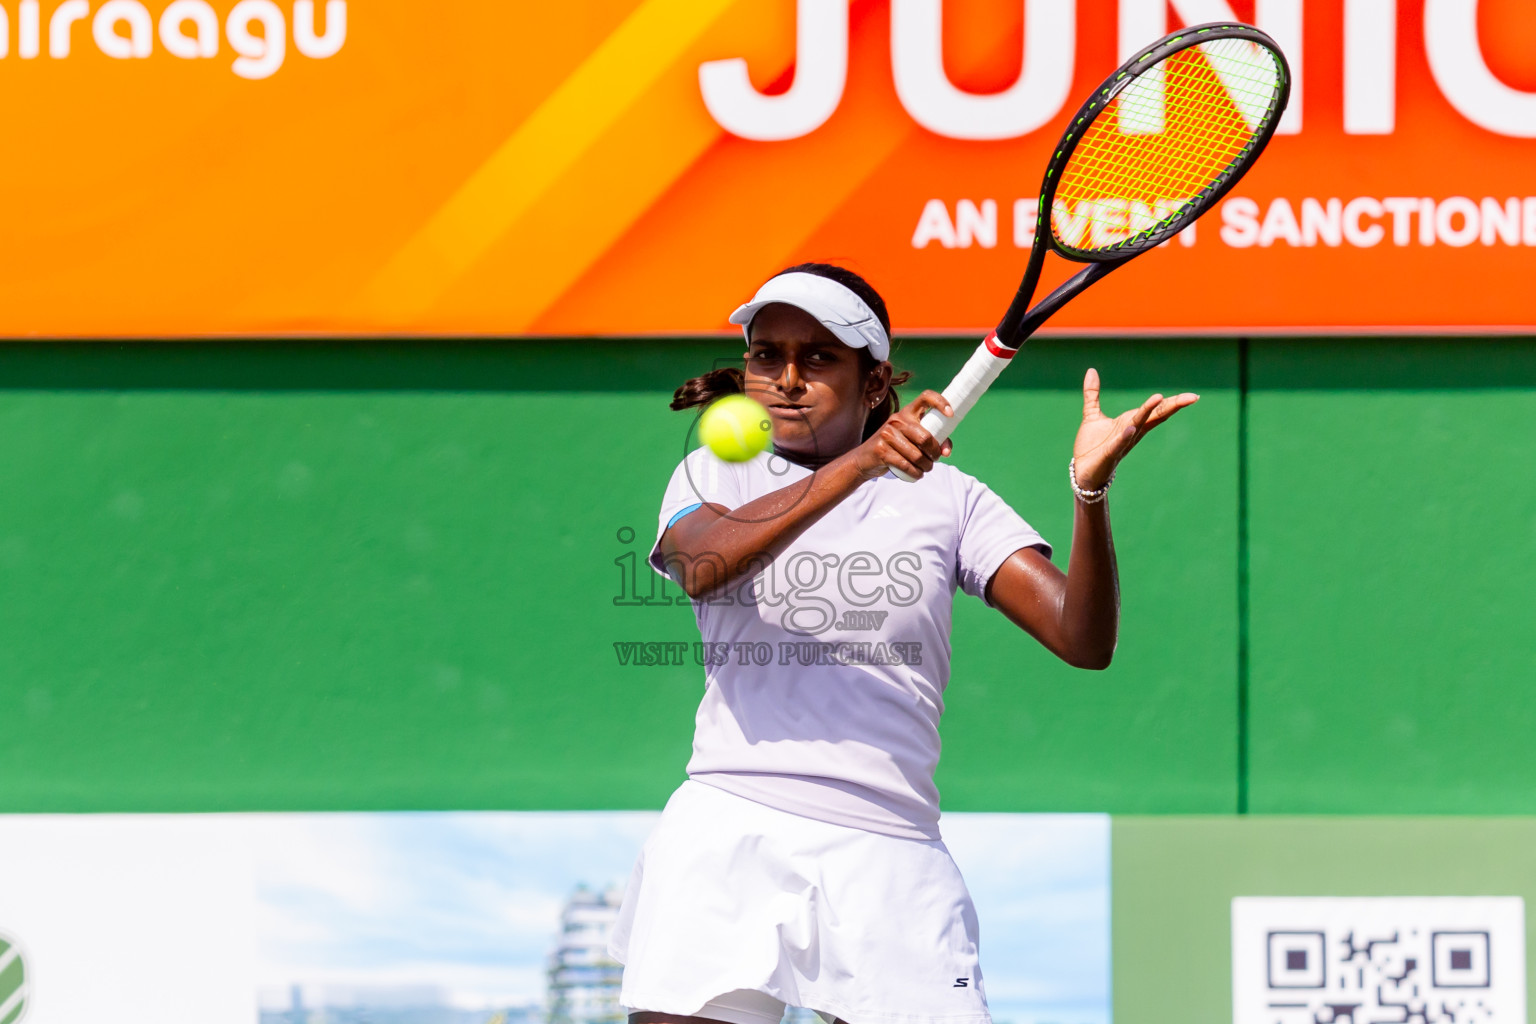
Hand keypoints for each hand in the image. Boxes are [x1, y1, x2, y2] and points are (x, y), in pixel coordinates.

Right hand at [852, 390, 954, 480]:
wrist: (865, 459)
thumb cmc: (895, 448)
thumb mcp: (912, 440)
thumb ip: (933, 441)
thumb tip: (945, 452)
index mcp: (907, 413)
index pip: (925, 397)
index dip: (940, 402)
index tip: (950, 414)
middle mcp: (897, 420)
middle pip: (925, 437)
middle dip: (934, 453)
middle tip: (935, 459)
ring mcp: (887, 434)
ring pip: (917, 455)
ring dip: (926, 466)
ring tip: (926, 469)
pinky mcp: (881, 449)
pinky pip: (906, 465)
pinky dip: (915, 473)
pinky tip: (917, 474)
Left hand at [1072, 368, 1197, 490]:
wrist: (1082, 472)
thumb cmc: (1092, 446)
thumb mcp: (1092, 415)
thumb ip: (1093, 394)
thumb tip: (1091, 371)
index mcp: (1131, 422)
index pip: (1156, 410)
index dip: (1173, 402)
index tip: (1193, 396)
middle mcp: (1132, 432)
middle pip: (1155, 416)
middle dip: (1172, 405)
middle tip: (1192, 397)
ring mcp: (1122, 443)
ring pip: (1139, 425)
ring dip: (1148, 412)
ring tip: (1159, 397)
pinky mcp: (1109, 453)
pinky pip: (1119, 443)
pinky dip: (1125, 435)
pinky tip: (1131, 427)